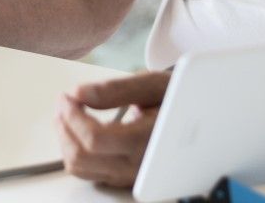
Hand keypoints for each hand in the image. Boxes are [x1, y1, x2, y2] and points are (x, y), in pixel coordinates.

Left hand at [55, 70, 171, 187]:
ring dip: (66, 139)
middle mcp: (139, 166)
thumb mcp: (152, 85)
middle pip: (81, 157)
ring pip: (80, 168)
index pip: (95, 139)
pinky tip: (79, 130)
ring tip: (68, 114)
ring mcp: (130, 177)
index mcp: (148, 141)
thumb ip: (114, 90)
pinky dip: (76, 151)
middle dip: (64, 126)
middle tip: (64, 102)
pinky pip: (88, 173)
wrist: (200, 118)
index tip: (66, 96)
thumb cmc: (176, 99)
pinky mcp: (124, 179)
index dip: (72, 116)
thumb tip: (78, 94)